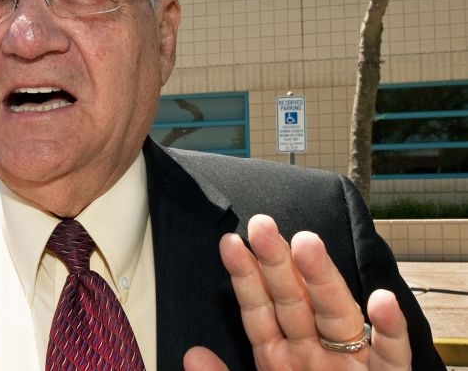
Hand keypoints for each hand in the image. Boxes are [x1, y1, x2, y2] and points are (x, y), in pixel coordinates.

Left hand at [183, 214, 410, 370]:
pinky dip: (388, 330)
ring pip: (337, 314)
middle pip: (294, 300)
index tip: (229, 243)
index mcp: (280, 355)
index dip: (244, 277)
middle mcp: (314, 350)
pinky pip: (390, 355)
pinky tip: (381, 302)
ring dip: (323, 280)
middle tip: (262, 225)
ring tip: (308, 245)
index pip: (259, 310)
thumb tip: (191, 354)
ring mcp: (350, 363)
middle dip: (277, 263)